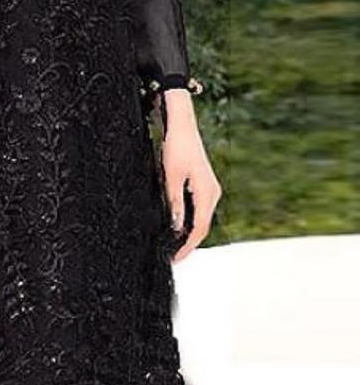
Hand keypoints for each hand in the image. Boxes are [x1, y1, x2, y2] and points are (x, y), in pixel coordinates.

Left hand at [158, 89, 221, 263]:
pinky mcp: (204, 183)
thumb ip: (175, 203)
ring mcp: (210, 188)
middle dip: (189, 242)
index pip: (199, 228)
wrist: (182, 125)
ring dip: (190, 232)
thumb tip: (176, 228)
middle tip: (173, 256)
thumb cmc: (176, 148)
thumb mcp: (171, 177)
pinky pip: (200, 207)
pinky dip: (190, 219)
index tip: (176, 258)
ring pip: (202, 217)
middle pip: (203, 225)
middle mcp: (213, 192)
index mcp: (207, 193)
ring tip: (174, 245)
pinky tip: (179, 225)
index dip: (188, 246)